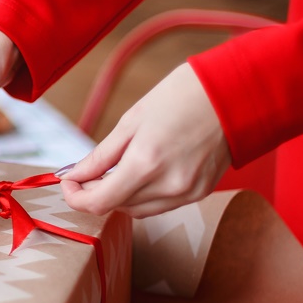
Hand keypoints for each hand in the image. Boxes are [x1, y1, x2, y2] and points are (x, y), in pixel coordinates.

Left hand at [59, 62, 230, 217]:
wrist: (234, 92)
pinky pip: (161, 205)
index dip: (75, 196)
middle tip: (88, 172)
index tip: (68, 181)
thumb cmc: (181, 96)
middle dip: (96, 192)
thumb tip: (74, 175)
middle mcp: (168, 185)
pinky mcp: (201, 192)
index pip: (98, 203)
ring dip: (120, 196)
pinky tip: (143, 172)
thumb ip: (100, 156)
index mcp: (145, 164)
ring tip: (116, 169)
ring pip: (138, 210)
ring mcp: (188, 193)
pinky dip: (144, 195)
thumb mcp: (131, 121)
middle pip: (116, 207)